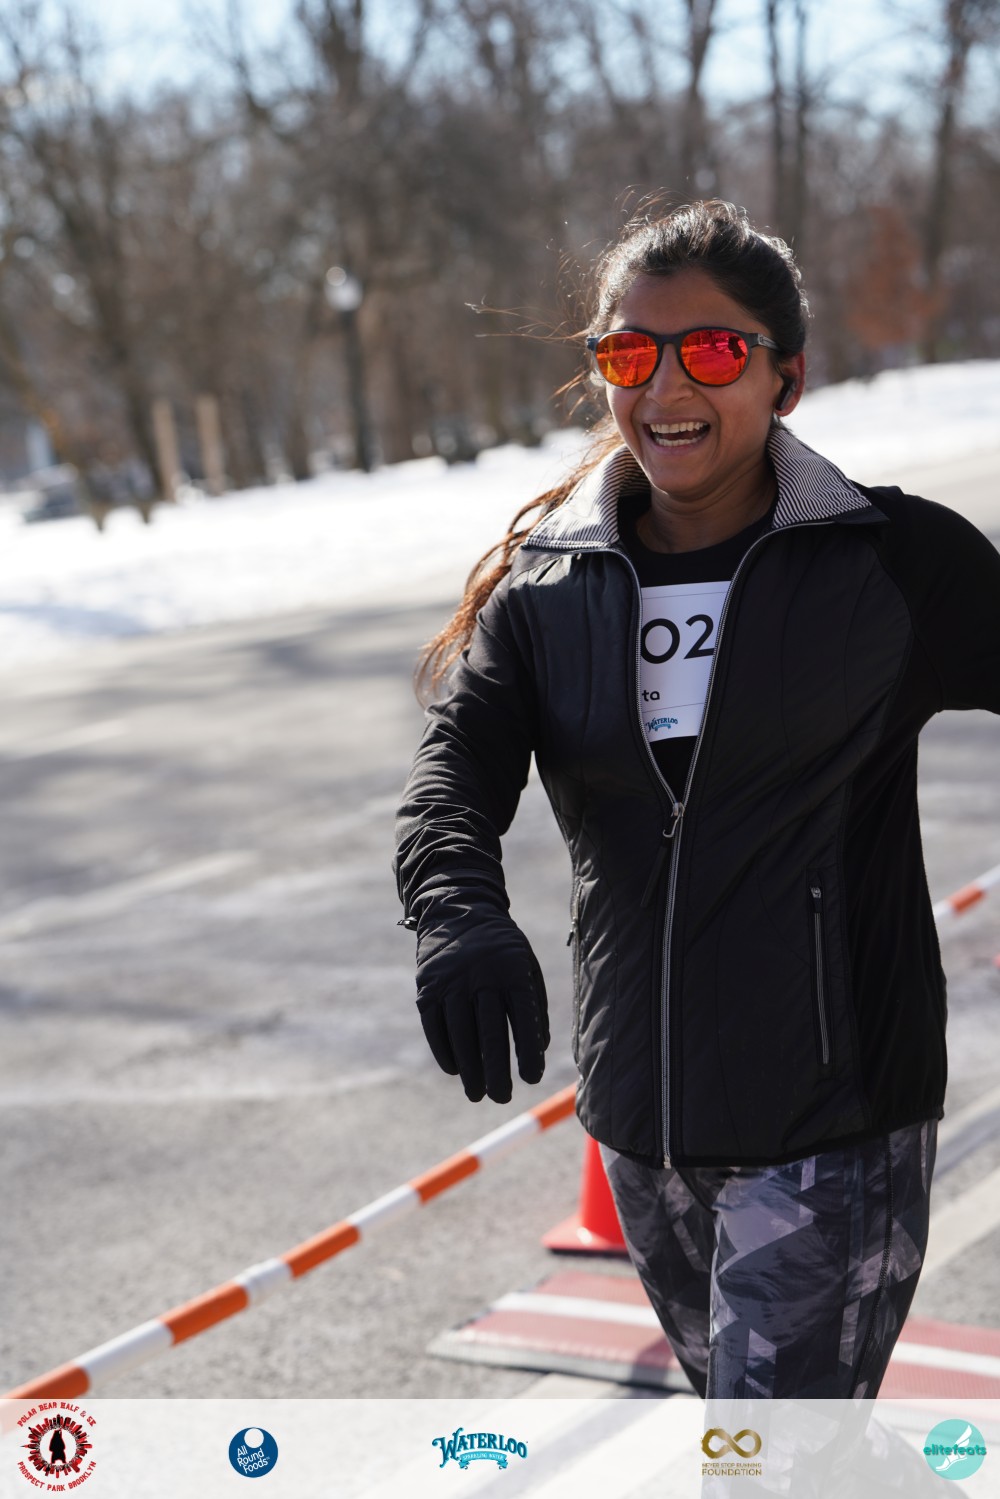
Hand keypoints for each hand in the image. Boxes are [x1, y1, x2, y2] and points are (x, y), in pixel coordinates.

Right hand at [414, 891, 548, 1102]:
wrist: (456, 909)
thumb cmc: (501, 947)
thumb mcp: (526, 963)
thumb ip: (534, 1005)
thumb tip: (537, 1049)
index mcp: (511, 969)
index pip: (522, 1017)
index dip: (527, 1050)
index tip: (531, 1077)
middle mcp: (480, 975)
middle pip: (489, 1032)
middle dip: (496, 1070)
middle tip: (502, 1097)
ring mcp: (450, 981)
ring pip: (460, 1034)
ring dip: (469, 1069)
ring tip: (478, 1093)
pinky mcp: (427, 987)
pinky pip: (435, 1026)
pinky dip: (445, 1051)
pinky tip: (456, 1070)